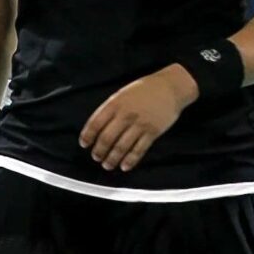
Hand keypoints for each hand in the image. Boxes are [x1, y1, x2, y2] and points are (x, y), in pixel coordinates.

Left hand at [79, 64, 198, 172]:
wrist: (170, 87)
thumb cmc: (145, 88)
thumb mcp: (123, 93)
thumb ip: (111, 107)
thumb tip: (98, 125)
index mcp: (116, 103)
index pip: (96, 122)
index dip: (87, 136)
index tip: (84, 144)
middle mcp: (126, 114)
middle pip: (107, 138)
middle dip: (99, 151)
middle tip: (96, 157)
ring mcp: (139, 124)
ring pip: (121, 147)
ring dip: (112, 159)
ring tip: (107, 164)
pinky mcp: (152, 132)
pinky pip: (138, 150)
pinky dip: (130, 161)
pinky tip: (125, 166)